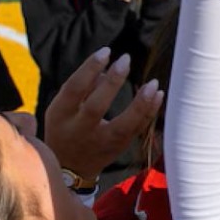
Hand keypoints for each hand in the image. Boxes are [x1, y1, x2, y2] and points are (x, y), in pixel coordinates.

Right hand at [41, 49, 163, 182]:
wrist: (69, 168)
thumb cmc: (65, 128)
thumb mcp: (62, 107)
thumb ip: (82, 87)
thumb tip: (107, 67)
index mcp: (61, 115)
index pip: (74, 89)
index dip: (89, 69)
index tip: (106, 51)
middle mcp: (80, 131)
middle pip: (96, 107)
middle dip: (112, 83)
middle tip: (125, 59)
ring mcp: (100, 142)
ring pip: (122, 126)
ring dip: (140, 104)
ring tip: (153, 84)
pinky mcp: (118, 148)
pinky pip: (136, 130)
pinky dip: (149, 113)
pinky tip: (158, 95)